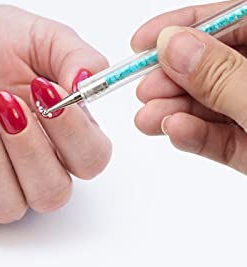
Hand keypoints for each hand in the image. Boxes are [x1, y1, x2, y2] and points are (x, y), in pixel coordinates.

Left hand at [0, 1, 111, 222]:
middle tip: (5, 103)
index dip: (73, 134)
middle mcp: (38, 169)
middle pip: (52, 194)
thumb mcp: (38, 37)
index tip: (47, 93)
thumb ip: (73, 55)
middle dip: (28, 150)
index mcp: (67, 137)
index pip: (91, 160)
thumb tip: (89, 81)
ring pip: (9, 208)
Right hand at [132, 1, 246, 173]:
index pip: (232, 19)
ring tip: (148, 119)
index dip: (185, 25)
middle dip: (174, 78)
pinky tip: (174, 131)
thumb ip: (221, 74)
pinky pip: (220, 138)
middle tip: (145, 90)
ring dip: (176, 111)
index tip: (143, 41)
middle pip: (215, 65)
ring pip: (213, 105)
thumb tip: (174, 46)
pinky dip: (194, 136)